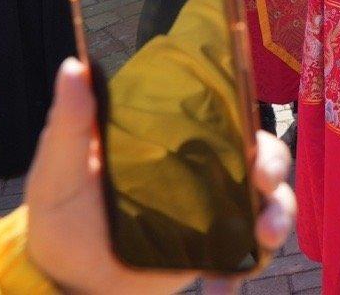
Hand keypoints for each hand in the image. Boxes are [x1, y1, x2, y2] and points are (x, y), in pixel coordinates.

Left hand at [26, 60, 294, 294]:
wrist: (66, 284)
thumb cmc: (60, 217)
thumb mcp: (61, 168)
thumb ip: (70, 123)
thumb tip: (74, 67)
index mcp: (175, 141)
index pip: (227, 118)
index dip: (250, 123)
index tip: (254, 141)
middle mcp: (203, 170)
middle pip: (261, 156)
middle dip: (275, 167)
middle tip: (265, 185)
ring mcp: (213, 212)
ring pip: (269, 202)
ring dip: (279, 216)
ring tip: (265, 238)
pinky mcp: (214, 251)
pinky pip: (250, 253)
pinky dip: (249, 267)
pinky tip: (224, 284)